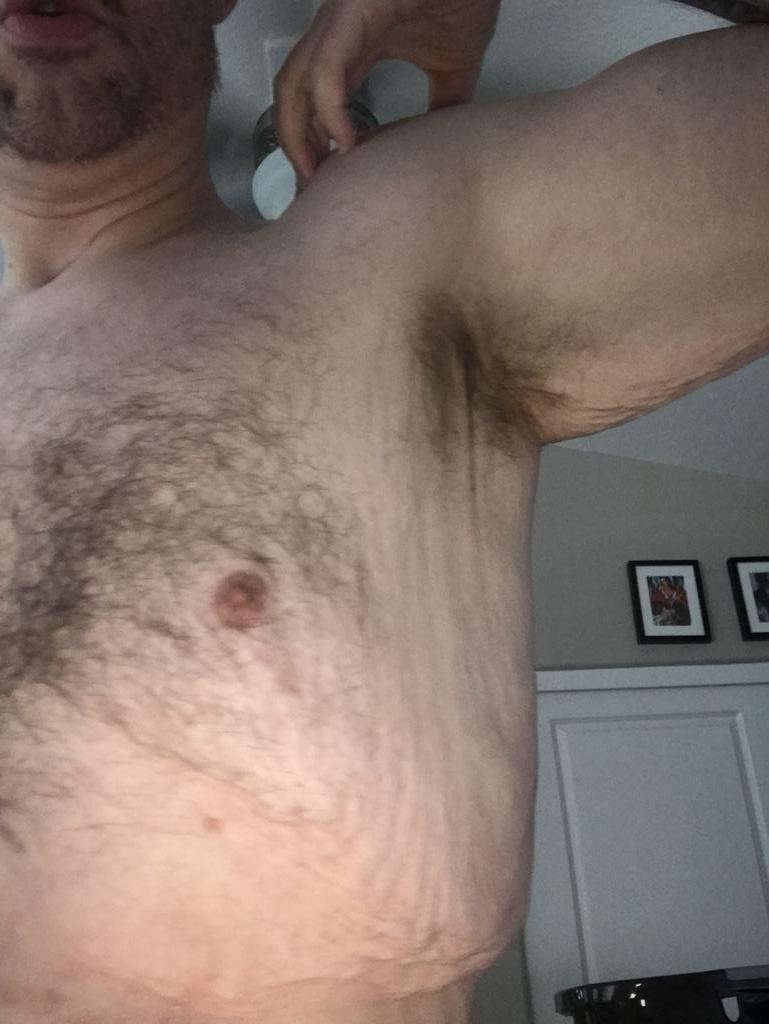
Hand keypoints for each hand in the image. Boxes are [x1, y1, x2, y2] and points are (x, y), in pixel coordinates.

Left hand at [273, 0, 501, 183]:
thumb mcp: (454, 68)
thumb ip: (442, 106)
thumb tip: (441, 146)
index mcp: (353, 49)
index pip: (313, 102)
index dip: (310, 143)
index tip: (321, 184)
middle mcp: (337, 37)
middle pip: (292, 98)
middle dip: (295, 148)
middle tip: (310, 192)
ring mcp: (340, 25)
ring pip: (296, 86)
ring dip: (299, 137)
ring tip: (316, 175)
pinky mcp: (351, 14)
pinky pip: (327, 71)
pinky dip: (329, 111)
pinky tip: (346, 143)